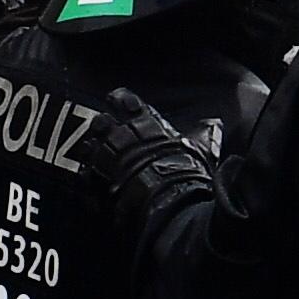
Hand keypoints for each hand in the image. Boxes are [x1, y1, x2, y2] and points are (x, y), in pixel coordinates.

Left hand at [80, 88, 213, 227]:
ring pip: (88, 146)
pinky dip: (89, 176)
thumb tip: (213, 125)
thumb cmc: (184, 171)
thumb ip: (202, 135)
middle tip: (107, 130)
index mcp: (145, 124)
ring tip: (99, 156)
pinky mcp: (98, 181)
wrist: (165, 200)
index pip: (125, 100)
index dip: (119, 98)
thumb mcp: (199, 149)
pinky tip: (94, 179)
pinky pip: (86, 174)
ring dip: (92, 150)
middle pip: (100, 121)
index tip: (117, 99)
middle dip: (102, 125)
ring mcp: (107, 159)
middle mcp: (121, 136)